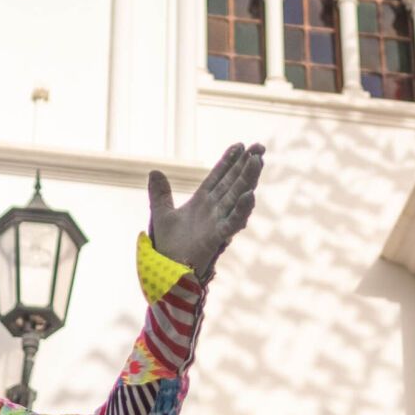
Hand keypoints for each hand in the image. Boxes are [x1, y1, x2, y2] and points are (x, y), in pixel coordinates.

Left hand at [146, 142, 263, 277]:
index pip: (218, 176)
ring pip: (236, 197)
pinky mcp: (217, 237)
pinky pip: (232, 222)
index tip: (240, 145)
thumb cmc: (169, 246)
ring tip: (258, 162)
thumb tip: (154, 171)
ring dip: (248, 179)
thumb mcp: (162, 213)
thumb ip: (160, 194)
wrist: (168, 269)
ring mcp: (217, 222)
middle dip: (246, 165)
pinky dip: (241, 210)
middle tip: (259, 146)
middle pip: (233, 182)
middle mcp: (213, 209)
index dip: (229, 161)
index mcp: (202, 202)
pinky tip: (250, 196)